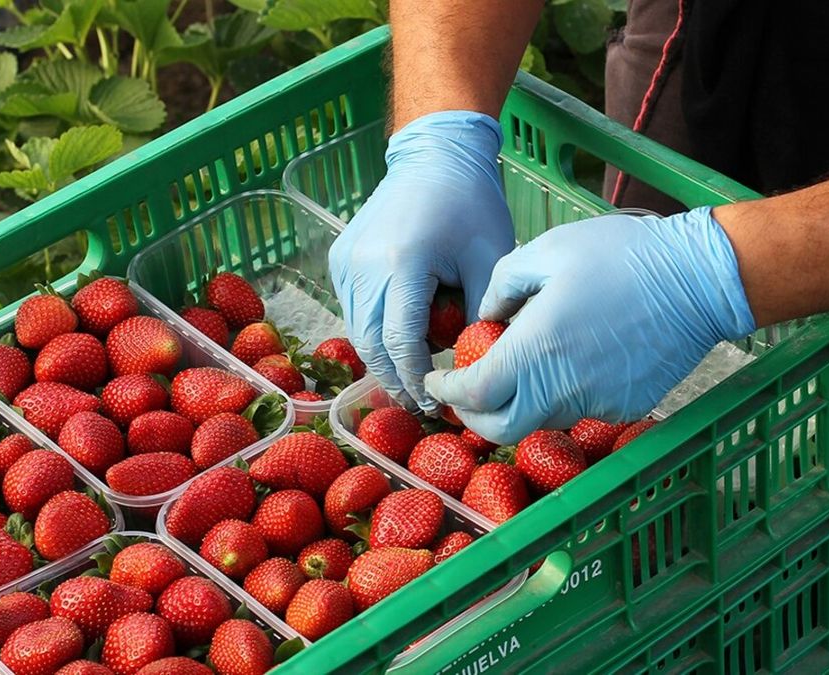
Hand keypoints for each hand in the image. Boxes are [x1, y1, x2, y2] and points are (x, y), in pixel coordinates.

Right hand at [328, 111, 514, 411]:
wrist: (434, 156)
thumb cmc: (471, 204)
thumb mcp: (489, 261)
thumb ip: (478, 315)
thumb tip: (472, 366)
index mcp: (402, 263)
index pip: (401, 342)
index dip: (415, 379)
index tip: (433, 403)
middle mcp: (363, 265)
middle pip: (371, 343)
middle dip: (394, 379)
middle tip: (418, 404)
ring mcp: (345, 261)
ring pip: (357, 330)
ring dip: (382, 357)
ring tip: (410, 378)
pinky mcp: (339, 259)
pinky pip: (354, 309)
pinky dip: (374, 328)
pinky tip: (400, 336)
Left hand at [423, 207, 755, 443]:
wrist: (700, 278)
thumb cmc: (621, 254)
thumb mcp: (547, 250)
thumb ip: (502, 286)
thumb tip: (484, 319)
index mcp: (536, 349)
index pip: (474, 392)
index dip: (447, 390)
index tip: (437, 377)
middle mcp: (563, 387)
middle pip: (501, 428)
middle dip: (474, 415)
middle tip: (466, 390)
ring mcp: (598, 402)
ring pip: (541, 418)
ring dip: (519, 402)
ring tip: (519, 366)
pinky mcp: (626, 406)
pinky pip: (580, 409)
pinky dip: (561, 393)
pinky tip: (569, 360)